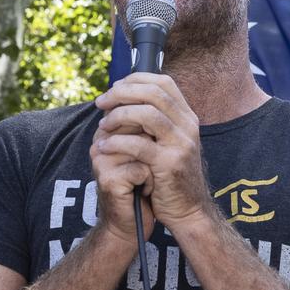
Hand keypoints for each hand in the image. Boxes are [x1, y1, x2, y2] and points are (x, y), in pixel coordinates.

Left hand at [93, 73, 211, 232]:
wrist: (187, 210)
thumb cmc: (170, 176)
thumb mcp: (168, 142)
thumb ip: (154, 121)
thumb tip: (124, 97)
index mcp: (187, 117)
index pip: (164, 82)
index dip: (136, 79)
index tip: (114, 88)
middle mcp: (188, 126)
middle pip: (153, 93)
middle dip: (122, 94)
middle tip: (101, 102)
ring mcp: (181, 144)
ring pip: (147, 114)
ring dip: (119, 116)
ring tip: (102, 126)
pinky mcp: (169, 164)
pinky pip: (139, 145)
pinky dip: (117, 142)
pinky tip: (104, 146)